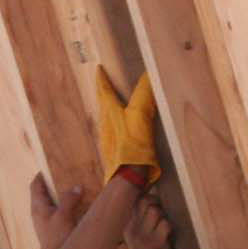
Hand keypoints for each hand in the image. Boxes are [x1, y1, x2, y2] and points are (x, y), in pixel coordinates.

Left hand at [29, 172, 89, 248]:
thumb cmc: (56, 238)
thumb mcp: (64, 216)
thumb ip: (69, 200)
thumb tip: (77, 187)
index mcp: (38, 206)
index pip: (36, 184)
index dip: (42, 174)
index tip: (53, 165)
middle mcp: (39, 211)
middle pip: (44, 191)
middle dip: (55, 183)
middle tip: (68, 175)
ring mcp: (46, 220)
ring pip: (52, 201)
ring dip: (62, 194)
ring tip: (75, 188)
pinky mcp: (53, 228)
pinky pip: (59, 211)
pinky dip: (66, 205)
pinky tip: (78, 205)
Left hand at [95, 66, 157, 181]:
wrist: (126, 179)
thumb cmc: (132, 147)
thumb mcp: (140, 117)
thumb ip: (144, 96)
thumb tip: (148, 76)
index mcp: (110, 113)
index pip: (104, 91)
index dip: (102, 80)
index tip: (99, 69)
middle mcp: (106, 125)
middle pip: (102, 104)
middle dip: (102, 92)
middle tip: (102, 82)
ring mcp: (108, 139)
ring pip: (105, 117)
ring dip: (107, 107)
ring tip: (110, 100)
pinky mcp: (114, 151)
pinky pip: (111, 130)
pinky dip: (113, 122)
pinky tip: (119, 127)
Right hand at [127, 199, 175, 248]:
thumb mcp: (136, 236)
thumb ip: (141, 219)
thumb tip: (151, 197)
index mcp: (129, 226)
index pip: (135, 200)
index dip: (148, 197)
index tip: (154, 204)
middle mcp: (134, 229)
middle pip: (145, 201)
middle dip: (157, 203)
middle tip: (161, 215)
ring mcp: (145, 237)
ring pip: (155, 210)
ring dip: (164, 215)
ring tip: (164, 226)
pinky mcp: (157, 245)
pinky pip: (165, 224)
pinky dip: (170, 227)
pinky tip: (168, 235)